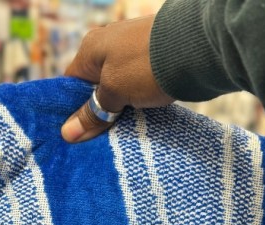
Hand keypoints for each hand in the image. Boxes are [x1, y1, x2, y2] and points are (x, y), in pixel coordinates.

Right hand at [61, 15, 174, 142]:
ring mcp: (134, 50)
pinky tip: (141, 118)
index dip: (71, 109)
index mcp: (91, 48)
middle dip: (98, 111)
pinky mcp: (154, 59)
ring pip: (119, 86)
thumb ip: (93, 112)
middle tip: (98, 140)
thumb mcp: (114, 91)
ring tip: (120, 134)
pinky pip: (138, 84)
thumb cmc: (146, 66)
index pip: (71, 82)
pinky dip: (138, 100)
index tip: (75, 134)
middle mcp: (110, 44)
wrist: (196, 47)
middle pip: (96, 86)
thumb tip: (67, 133)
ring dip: (120, 108)